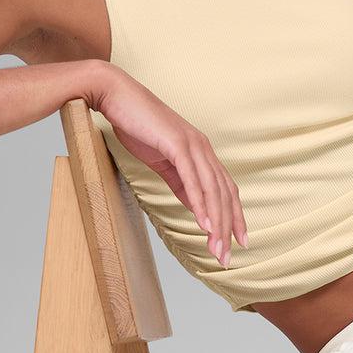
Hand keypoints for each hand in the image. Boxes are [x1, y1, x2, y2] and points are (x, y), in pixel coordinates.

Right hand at [85, 62, 248, 266]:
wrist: (115, 95)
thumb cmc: (136, 125)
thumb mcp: (162, 161)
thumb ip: (181, 182)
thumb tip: (195, 206)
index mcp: (200, 151)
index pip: (225, 189)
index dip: (234, 216)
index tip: (237, 241)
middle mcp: (202, 147)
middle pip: (224, 193)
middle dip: (229, 227)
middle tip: (228, 257)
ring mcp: (191, 144)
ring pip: (212, 190)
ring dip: (217, 223)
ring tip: (217, 249)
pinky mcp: (176, 143)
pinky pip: (192, 179)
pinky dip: (200, 203)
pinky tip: (204, 223)